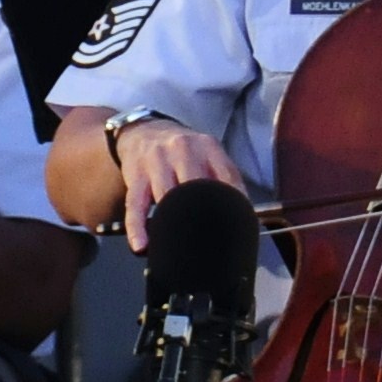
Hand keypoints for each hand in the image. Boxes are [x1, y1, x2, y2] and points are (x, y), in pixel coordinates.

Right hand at [111, 117, 250, 255]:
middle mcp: (182, 150)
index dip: (234, 207)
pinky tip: (141, 245)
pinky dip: (138, 228)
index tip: (237, 231)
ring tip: (177, 249)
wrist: (144, 131)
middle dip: (202, 216)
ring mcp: (156, 161)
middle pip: (196, 187)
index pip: (228, 180)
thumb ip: (225, 180)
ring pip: (166, 197)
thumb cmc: (182, 153)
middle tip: (209, 244)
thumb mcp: (207, 155)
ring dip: (170, 226)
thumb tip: (246, 218)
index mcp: (208, 148)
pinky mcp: (136, 175)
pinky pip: (136, 205)